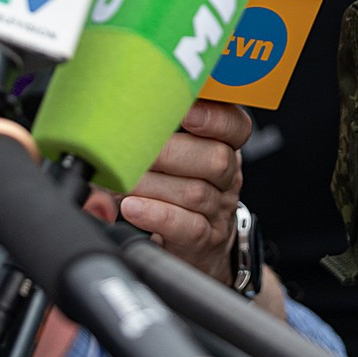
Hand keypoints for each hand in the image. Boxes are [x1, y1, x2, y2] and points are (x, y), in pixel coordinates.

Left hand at [119, 100, 248, 282]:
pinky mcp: (204, 241)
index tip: (187, 110)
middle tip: (132, 148)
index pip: (236, 127)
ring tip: (121, 180)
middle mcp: (227, 178)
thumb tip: (122, 112)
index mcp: (225, 147)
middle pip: (217, 159)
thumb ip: (162, 131)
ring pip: (195, 193)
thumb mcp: (179, 156)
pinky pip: (187, 226)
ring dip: (152, 185)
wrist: (195, 246)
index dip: (215, 117)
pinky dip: (156, 215)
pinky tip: (132, 208)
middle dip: (169, 152)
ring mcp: (219, 212)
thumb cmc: (176, 188)